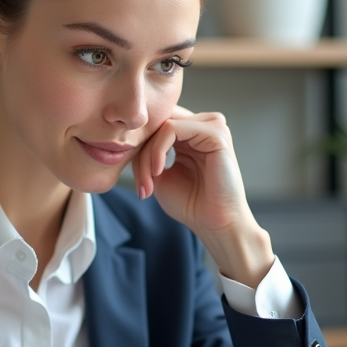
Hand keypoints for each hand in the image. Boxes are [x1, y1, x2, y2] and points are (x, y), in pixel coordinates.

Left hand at [133, 108, 274, 287]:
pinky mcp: (215, 132)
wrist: (215, 223)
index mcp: (191, 134)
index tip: (138, 182)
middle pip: (157, 123)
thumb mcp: (159, 175)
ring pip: (162, 125)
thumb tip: (130, 137)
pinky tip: (158, 172)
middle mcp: (202, 126)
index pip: (156, 125)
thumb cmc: (191, 204)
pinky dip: (158, 150)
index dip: (139, 148)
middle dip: (140, 152)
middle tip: (141, 184)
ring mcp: (211, 126)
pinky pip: (172, 129)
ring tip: (148, 182)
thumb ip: (147, 152)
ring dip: (147, 154)